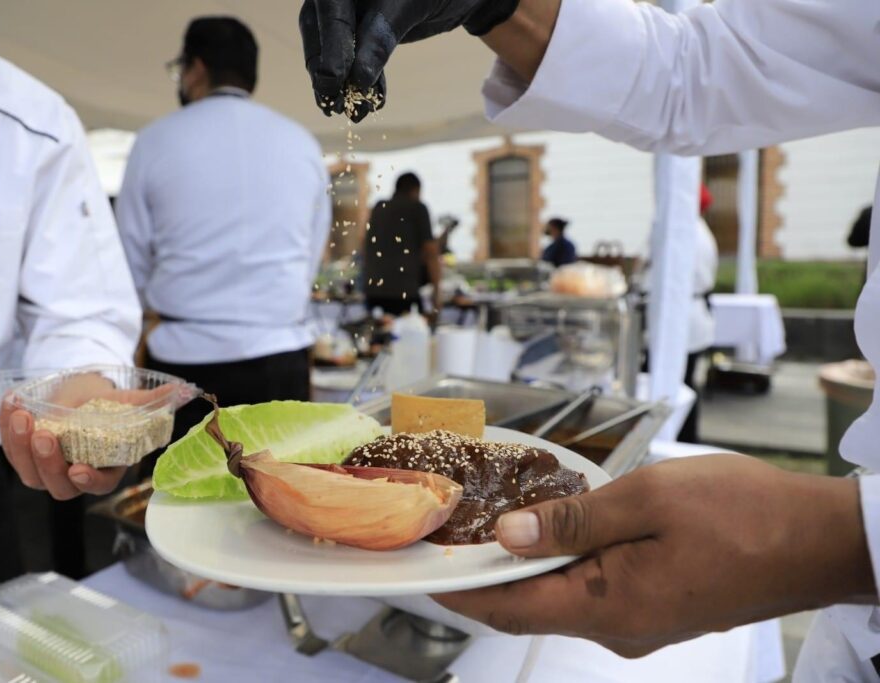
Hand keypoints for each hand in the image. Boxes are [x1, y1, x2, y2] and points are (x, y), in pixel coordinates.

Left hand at [0, 374, 174, 499]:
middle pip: (58, 485)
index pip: (99, 484)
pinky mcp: (24, 454)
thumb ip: (156, 400)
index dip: (89, 480)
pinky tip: (10, 404)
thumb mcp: (131, 400)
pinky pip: (11, 450)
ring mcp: (47, 467)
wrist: (82, 392)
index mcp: (106, 467)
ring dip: (20, 447)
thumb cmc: (109, 403)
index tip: (79, 469)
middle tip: (43, 434)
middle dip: (48, 462)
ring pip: (30, 473)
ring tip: (22, 415)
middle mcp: (75, 474)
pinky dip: (7, 429)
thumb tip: (186, 390)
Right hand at [298, 0, 519, 119]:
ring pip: (333, 53)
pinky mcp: (360, 33)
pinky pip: (354, 60)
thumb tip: (357, 78)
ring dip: (344, 85)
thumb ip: (380, 36)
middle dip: (330, 74)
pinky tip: (373, 102)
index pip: (330, 16)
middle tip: (335, 105)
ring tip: (357, 112)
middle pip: (322, 37)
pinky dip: (363, 82)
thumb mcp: (409, 6)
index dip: (329, 51)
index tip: (334, 82)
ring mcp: (347, 13)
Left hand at [434, 455, 874, 656]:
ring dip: (526, 564)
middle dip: (488, 572)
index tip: (422, 571)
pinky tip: (554, 528)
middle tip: (452, 532)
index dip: (460, 592)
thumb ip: (570, 520)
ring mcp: (641, 623)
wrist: (820, 540)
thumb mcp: (646, 501)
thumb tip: (507, 537)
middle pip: (531, 604)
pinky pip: (594, 590)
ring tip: (494, 521)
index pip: (509, 609)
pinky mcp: (658, 608)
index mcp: (610, 608)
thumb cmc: (745, 515)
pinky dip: (564, 563)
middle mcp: (619, 629)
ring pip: (562, 595)